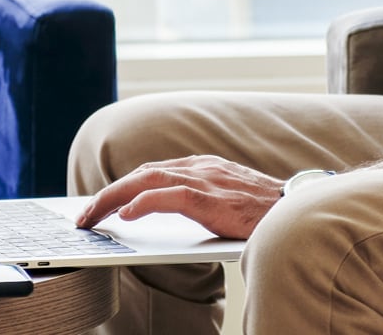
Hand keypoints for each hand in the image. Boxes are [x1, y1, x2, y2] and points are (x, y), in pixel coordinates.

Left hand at [73, 155, 284, 239]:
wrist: (298, 210)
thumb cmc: (265, 212)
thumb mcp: (225, 201)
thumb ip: (197, 200)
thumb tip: (163, 214)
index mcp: (202, 166)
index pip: (151, 171)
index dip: (122, 186)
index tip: (100, 202)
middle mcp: (200, 167)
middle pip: (141, 174)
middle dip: (108, 193)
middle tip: (84, 214)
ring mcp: (205, 180)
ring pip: (147, 181)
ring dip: (113, 197)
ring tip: (91, 216)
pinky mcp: (212, 198)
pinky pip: (170, 196)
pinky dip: (144, 202)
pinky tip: (126, 213)